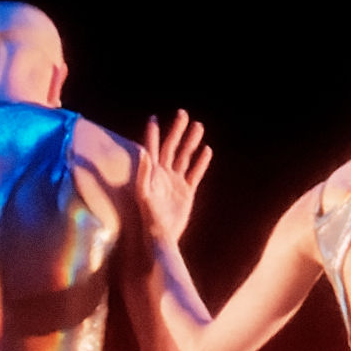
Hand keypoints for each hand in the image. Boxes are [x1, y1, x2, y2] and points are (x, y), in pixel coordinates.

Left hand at [137, 108, 215, 247]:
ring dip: (191, 142)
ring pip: (185, 157)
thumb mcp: (144, 195)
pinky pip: (195, 173)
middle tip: (183, 113)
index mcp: (152, 174)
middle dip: (176, 130)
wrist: (163, 237)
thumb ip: (143, 174)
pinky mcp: (187, 192)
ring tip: (199, 126)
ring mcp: (176, 182)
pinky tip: (207, 151)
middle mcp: (163, 175)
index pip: (152, 148)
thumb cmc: (150, 218)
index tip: (153, 118)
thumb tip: (143, 152)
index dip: (153, 134)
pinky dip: (201, 162)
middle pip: (171, 147)